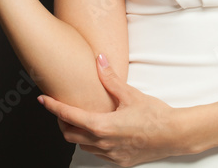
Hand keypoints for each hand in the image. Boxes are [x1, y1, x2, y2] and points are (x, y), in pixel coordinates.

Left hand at [38, 54, 190, 165]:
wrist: (174, 135)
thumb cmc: (155, 115)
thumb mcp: (131, 94)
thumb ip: (111, 79)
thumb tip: (99, 60)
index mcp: (102, 126)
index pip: (69, 116)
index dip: (53, 107)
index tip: (43, 100)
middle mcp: (103, 143)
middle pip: (70, 134)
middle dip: (62, 122)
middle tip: (63, 109)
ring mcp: (110, 155)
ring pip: (83, 146)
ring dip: (78, 133)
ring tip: (82, 119)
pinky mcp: (119, 161)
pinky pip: (97, 154)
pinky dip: (92, 143)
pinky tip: (100, 132)